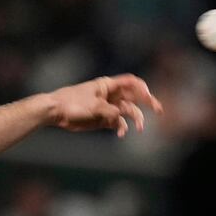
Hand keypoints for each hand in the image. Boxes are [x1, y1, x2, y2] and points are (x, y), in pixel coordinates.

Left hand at [45, 74, 163, 137]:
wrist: (56, 112)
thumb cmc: (73, 103)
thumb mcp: (94, 106)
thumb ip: (110, 111)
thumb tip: (121, 118)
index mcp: (109, 86)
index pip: (131, 82)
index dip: (142, 87)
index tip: (148, 96)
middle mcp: (111, 96)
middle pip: (134, 97)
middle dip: (147, 103)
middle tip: (159, 110)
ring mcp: (107, 108)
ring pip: (127, 112)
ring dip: (135, 119)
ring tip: (139, 129)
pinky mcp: (102, 119)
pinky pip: (117, 123)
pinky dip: (121, 128)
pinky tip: (122, 133)